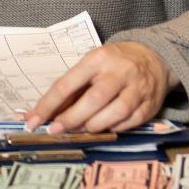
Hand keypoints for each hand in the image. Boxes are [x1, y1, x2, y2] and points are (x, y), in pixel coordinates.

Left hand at [24, 42, 169, 132]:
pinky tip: (103, 128)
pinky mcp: (149, 105)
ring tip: (80, 129)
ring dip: (93, 126)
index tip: (34, 121)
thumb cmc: (113, 63)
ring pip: (114, 113)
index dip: (48, 105)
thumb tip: (40, 113)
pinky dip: (112, 128)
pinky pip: (129, 123)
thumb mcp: (90, 65)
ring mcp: (137, 88)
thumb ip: (69, 89)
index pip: (67, 84)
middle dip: (71, 119)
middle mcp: (119, 72)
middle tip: (56, 130)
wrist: (154, 57)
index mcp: (97, 59)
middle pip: (93, 100)